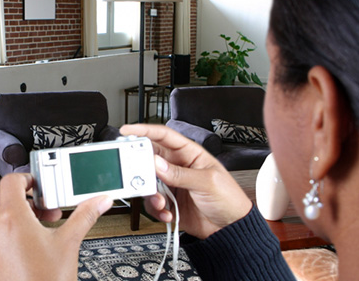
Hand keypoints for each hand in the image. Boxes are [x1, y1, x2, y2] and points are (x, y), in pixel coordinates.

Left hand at [0, 173, 112, 280]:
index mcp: (11, 219)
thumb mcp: (68, 244)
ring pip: (4, 221)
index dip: (28, 179)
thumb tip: (100, 201)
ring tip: (43, 234)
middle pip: (10, 202)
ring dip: (23, 221)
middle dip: (33, 206)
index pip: (12, 181)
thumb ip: (84, 216)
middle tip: (50, 214)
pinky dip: (13, 238)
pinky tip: (32, 250)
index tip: (40, 186)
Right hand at [121, 124, 251, 238]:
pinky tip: (168, 213)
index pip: (164, 136)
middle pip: (150, 159)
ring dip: (151, 193)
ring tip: (161, 201)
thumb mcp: (207, 182)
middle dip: (141, 167)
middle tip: (137, 174)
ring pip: (148, 183)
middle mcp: (178, 167)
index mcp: (189, 153)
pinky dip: (156, 209)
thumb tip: (156, 163)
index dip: (144, 131)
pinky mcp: (169, 202)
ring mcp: (172, 184)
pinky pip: (152, 202)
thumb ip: (180, 173)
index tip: (127, 131)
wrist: (231, 228)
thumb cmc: (229, 199)